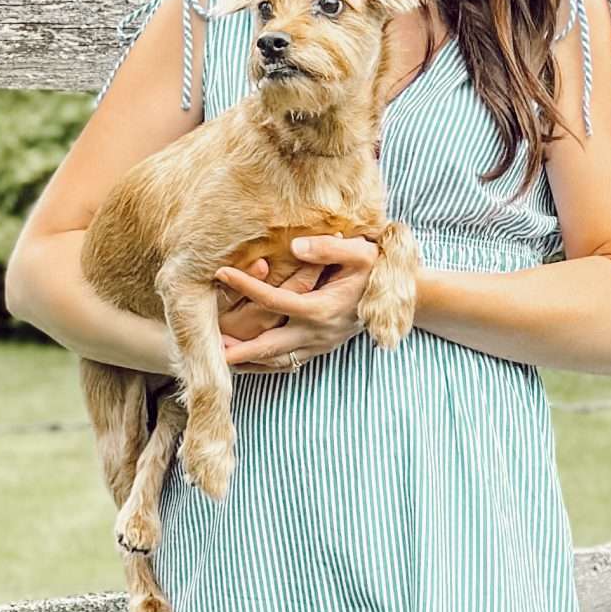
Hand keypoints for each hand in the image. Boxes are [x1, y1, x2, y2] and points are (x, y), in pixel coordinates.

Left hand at [214, 235, 379, 370]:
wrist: (404, 300)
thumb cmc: (378, 271)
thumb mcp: (360, 253)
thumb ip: (328, 249)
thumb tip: (294, 246)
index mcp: (321, 309)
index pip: (274, 299)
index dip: (246, 285)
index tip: (220, 272)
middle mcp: (317, 333)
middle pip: (268, 346)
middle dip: (237, 348)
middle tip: (207, 348)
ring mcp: (320, 345)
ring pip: (276, 361)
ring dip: (248, 362)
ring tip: (219, 359)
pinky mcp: (322, 349)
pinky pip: (288, 363)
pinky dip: (265, 365)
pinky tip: (248, 363)